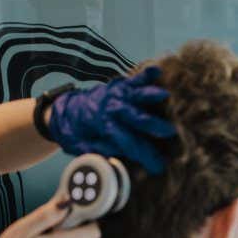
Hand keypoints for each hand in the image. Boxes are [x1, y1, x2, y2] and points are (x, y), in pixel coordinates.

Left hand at [46, 66, 176, 173]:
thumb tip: (116, 161)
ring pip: (135, 95)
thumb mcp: (83, 148)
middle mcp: (111, 109)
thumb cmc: (79, 132)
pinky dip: (146, 75)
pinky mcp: (121, 86)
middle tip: (170, 131)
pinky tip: (156, 70)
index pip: (128, 142)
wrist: (67, 111)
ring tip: (165, 96)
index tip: (158, 166)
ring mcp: (117, 95)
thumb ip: (100, 153)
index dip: (144, 155)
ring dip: (150, 95)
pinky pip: (134, 80)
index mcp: (104, 127)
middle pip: (135, 117)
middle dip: (152, 124)